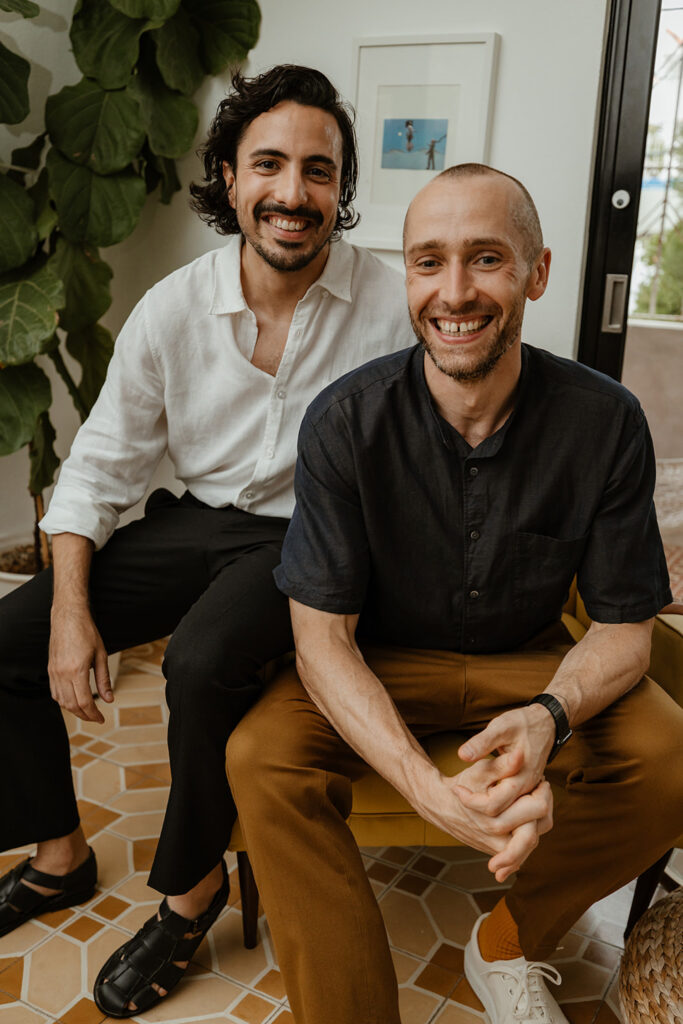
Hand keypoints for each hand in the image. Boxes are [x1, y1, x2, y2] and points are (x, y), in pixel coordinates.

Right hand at [48, 603, 112, 721]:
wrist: (68, 616)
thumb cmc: (86, 632)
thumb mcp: (101, 655)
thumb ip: (104, 679)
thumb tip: (109, 699)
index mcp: (77, 670)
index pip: (85, 701)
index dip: (94, 714)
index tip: (101, 718)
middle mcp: (62, 673)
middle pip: (72, 705)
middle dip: (85, 715)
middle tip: (96, 717)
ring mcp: (54, 672)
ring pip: (61, 701)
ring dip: (74, 710)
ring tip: (87, 711)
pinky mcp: (50, 669)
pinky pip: (54, 692)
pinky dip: (64, 701)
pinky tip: (73, 700)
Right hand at [413, 767, 551, 879]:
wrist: (443, 806)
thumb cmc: (463, 785)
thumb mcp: (480, 771)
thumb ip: (502, 764)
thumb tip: (520, 755)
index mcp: (496, 820)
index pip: (539, 809)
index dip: (543, 791)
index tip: (541, 778)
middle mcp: (499, 839)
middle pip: (542, 824)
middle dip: (544, 804)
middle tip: (542, 786)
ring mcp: (500, 848)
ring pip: (535, 837)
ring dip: (540, 816)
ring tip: (534, 796)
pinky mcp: (500, 850)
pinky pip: (525, 843)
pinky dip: (531, 828)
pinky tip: (529, 812)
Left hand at [456, 705, 555, 816]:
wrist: (546, 724)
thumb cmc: (522, 723)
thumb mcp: (501, 727)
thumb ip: (482, 742)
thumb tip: (462, 755)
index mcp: (521, 778)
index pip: (492, 805)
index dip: (470, 800)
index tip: (456, 787)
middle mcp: (526, 791)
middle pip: (499, 820)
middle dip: (475, 810)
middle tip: (458, 791)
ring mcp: (527, 793)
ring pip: (506, 819)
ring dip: (484, 811)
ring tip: (465, 794)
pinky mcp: (525, 792)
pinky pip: (510, 811)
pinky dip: (492, 808)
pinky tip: (477, 795)